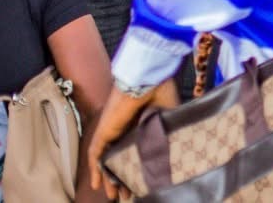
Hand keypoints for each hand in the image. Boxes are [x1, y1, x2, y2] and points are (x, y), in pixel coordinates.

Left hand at [89, 80, 180, 200]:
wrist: (148, 80)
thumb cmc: (161, 92)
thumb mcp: (170, 116)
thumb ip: (169, 131)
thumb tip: (176, 150)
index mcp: (140, 126)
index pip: (136, 153)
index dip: (139, 168)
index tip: (144, 182)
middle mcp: (124, 131)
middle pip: (120, 160)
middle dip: (123, 179)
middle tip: (128, 195)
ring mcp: (112, 132)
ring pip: (108, 161)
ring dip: (110, 179)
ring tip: (115, 196)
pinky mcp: (103, 133)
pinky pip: (96, 156)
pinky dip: (96, 170)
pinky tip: (98, 185)